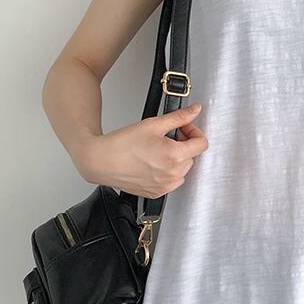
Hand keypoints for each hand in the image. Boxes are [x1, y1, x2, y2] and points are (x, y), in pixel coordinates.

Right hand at [75, 103, 208, 197]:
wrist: (101, 161)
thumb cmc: (122, 143)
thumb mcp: (154, 124)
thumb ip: (179, 117)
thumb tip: (195, 110)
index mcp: (174, 156)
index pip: (202, 143)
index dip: (193, 131)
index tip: (182, 128)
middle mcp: (172, 174)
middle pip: (192, 156)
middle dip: (183, 144)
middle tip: (165, 137)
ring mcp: (165, 186)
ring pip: (183, 170)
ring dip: (176, 159)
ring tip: (157, 151)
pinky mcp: (157, 193)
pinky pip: (172, 182)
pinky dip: (167, 172)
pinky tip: (152, 163)